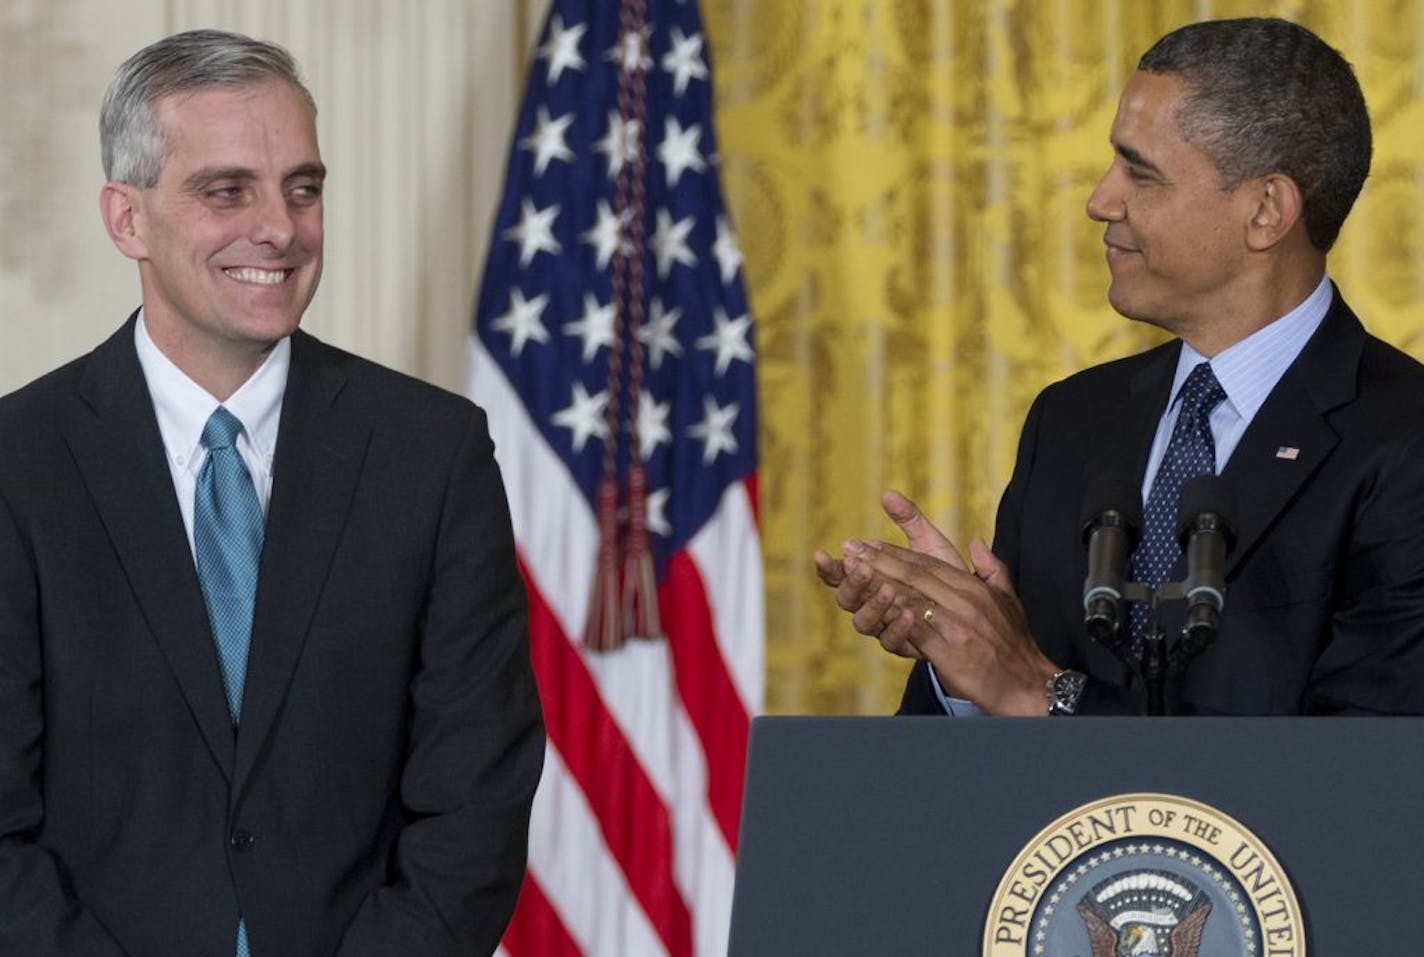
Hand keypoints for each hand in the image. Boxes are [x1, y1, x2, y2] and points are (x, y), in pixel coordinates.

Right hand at [813, 490, 968, 638]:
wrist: (977, 612)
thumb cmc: (946, 575)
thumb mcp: (929, 543)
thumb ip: (909, 519)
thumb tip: (888, 493)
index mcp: (870, 580)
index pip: (839, 574)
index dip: (828, 567)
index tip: (822, 553)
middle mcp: (871, 605)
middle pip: (845, 599)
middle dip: (850, 582)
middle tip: (859, 566)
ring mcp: (885, 627)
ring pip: (863, 622)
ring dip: (874, 604)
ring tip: (888, 589)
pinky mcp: (904, 645)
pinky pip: (892, 642)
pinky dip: (897, 628)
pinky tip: (910, 615)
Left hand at [814, 491, 1058, 714]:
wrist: (1027, 684)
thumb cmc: (1015, 644)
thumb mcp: (1008, 599)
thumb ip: (992, 568)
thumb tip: (977, 542)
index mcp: (973, 587)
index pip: (927, 563)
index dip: (895, 552)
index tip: (869, 543)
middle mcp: (963, 601)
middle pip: (913, 574)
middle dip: (878, 560)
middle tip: (850, 549)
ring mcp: (956, 625)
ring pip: (910, 597)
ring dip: (876, 582)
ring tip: (851, 571)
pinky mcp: (949, 651)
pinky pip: (914, 630)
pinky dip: (891, 617)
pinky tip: (870, 608)